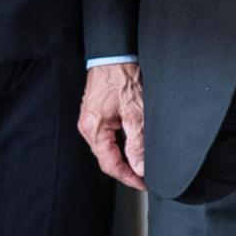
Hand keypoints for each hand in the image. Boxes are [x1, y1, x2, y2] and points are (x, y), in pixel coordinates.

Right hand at [78, 62, 146, 189]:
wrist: (114, 52)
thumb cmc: (121, 76)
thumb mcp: (134, 112)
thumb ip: (137, 142)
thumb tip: (140, 166)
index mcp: (94, 130)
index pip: (110, 164)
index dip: (128, 177)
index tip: (143, 183)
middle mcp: (89, 127)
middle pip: (108, 158)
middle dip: (127, 170)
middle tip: (145, 177)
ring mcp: (92, 120)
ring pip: (109, 148)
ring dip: (125, 157)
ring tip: (143, 163)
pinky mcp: (98, 114)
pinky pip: (109, 136)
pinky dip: (122, 144)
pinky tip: (134, 145)